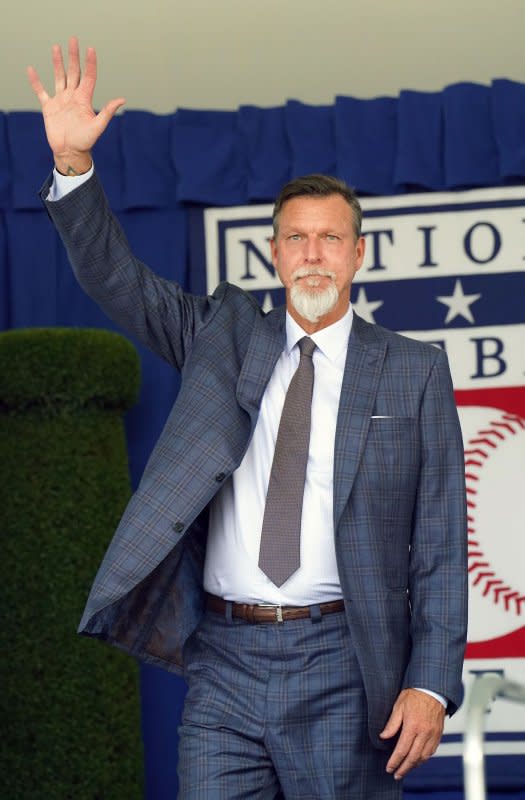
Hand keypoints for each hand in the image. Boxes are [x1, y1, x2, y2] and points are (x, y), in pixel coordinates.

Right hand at [27, 36, 124, 174]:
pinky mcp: (49, 107)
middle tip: (73, 39)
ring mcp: (60, 100)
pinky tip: (31, 70)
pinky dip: (35, 81)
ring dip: (57, 63)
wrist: (70, 153)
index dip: (90, 63)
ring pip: (59, 77)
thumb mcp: (98, 126)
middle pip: (73, 72)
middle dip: (73, 56)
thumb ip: (108, 112)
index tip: (90, 49)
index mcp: (84, 99)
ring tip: (56, 47)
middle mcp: (73, 97)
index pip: (88, 76)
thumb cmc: (85, 142)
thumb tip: (122, 100)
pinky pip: (41, 91)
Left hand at [379, 688, 445, 779]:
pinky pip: (432, 751)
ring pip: (424, 757)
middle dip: (404, 768)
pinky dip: (424, 759)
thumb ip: (392, 723)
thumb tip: (383, 736)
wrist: (432, 689)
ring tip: (405, 769)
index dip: (395, 761)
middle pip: (413, 757)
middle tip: (396, 775)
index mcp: (413, 726)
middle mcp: (424, 733)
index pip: (402, 749)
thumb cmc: (415, 694)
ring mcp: (433, 734)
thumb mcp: (399, 705)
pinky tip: (417, 760)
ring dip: (414, 766)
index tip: (389, 768)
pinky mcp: (438, 734)